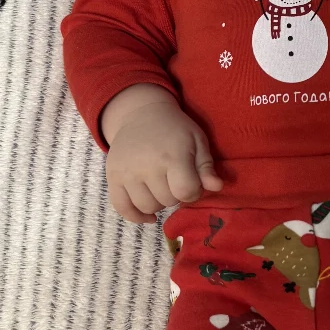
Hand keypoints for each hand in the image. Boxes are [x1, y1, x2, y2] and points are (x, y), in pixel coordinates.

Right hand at [102, 86, 221, 223]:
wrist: (141, 113)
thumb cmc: (175, 130)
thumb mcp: (197, 141)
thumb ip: (206, 167)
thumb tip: (216, 187)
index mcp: (172, 156)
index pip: (186, 192)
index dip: (193, 192)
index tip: (192, 182)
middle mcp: (147, 166)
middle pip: (167, 201)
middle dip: (176, 195)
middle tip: (175, 180)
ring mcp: (127, 173)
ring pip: (147, 207)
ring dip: (158, 203)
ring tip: (161, 188)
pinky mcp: (112, 177)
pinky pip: (122, 207)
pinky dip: (136, 216)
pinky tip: (149, 215)